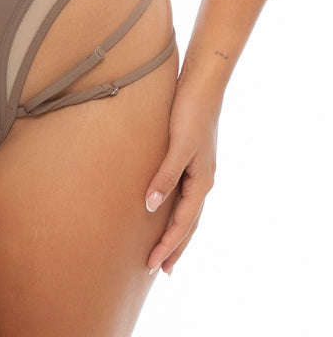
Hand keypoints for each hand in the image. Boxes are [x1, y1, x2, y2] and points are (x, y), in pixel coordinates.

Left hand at [144, 79, 220, 274]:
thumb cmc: (190, 112)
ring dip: (177, 233)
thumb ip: (165, 175)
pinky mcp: (191, 158)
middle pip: (189, 223)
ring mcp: (199, 170)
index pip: (183, 223)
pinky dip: (177, 210)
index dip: (168, 245)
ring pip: (188, 211)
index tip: (152, 265)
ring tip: (165, 251)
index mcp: (202, 181)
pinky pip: (184, 194)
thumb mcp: (178, 145)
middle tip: (159, 270)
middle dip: (175, 247)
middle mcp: (203, 180)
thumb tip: (151, 206)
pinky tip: (166, 210)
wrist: (202, 83)